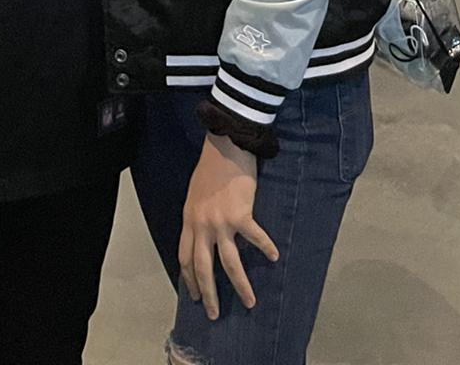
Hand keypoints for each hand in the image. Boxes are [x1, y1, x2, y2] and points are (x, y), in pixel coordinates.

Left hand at [178, 134, 278, 319]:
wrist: (225, 145)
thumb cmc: (210, 166)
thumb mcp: (194, 194)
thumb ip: (197, 216)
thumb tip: (203, 233)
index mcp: (189, 221)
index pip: (185, 258)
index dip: (189, 279)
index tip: (195, 296)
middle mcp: (202, 226)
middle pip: (203, 269)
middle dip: (209, 295)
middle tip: (214, 314)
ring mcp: (221, 222)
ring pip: (229, 263)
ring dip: (240, 285)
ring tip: (250, 301)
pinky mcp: (241, 215)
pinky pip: (254, 238)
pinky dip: (265, 248)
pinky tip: (274, 257)